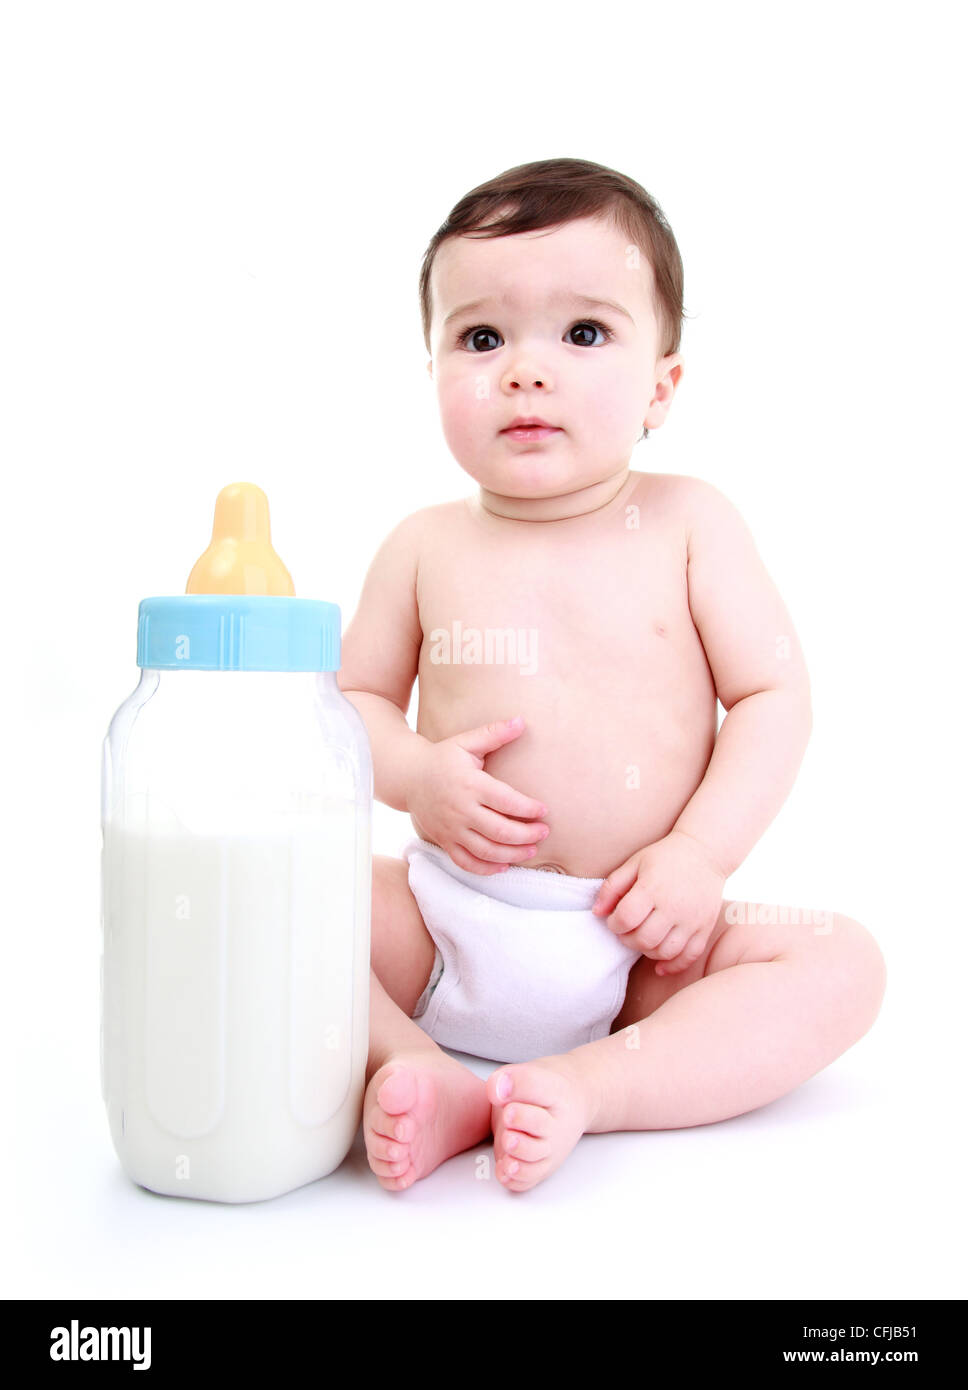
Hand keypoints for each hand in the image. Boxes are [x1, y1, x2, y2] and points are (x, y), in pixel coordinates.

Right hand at [406, 716, 548, 874]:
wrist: (408, 777)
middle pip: (500, 830)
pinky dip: (485, 869)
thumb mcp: (465, 742)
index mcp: (470, 784)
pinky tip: (503, 866)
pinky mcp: (444, 841)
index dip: (528, 808)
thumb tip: (521, 721)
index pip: (506, 801)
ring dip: (512, 854)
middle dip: (527, 835)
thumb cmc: (442, 758)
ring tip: (531, 851)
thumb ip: (494, 733)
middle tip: (544, 832)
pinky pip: (465, 862)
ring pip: (486, 850)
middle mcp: (461, 809)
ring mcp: (451, 829)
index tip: (543, 810)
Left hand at [591, 831, 726, 974]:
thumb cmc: (665, 857)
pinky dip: (673, 965)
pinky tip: (660, 965)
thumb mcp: (635, 863)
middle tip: (628, 930)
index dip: (614, 924)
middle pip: (643, 939)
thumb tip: (597, 913)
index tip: (615, 919)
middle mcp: (674, 906)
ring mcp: (692, 919)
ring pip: (664, 952)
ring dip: (648, 951)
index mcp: (653, 888)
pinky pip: (689, 956)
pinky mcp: (705, 928)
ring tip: (644, 938)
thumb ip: (612, 887)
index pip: (626, 919)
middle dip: (628, 939)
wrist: (706, 852)